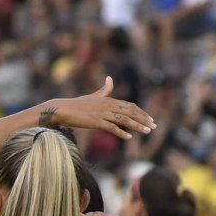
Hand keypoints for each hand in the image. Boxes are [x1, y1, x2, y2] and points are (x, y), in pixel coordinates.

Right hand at [41, 78, 156, 140]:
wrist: (62, 109)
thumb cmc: (76, 104)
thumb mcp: (93, 96)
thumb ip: (104, 89)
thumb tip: (110, 78)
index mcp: (109, 100)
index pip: (130, 106)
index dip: (141, 112)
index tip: (150, 119)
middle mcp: (108, 105)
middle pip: (131, 112)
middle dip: (144, 119)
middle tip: (153, 126)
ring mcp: (102, 114)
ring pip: (124, 119)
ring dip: (137, 126)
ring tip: (147, 131)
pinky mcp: (96, 122)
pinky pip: (112, 127)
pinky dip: (121, 132)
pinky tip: (129, 137)